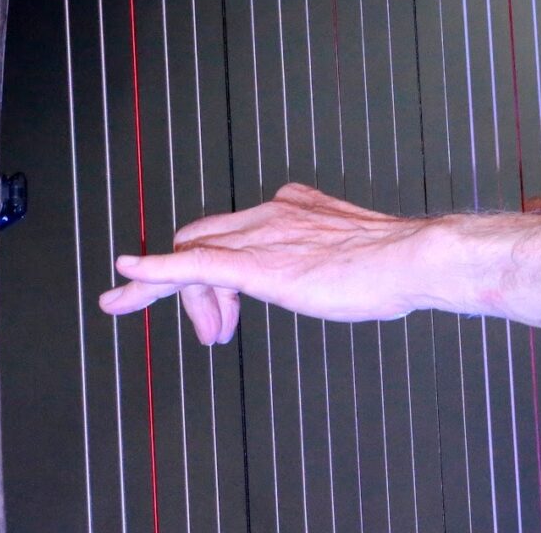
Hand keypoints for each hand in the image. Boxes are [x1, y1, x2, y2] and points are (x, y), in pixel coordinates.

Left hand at [98, 183, 428, 345]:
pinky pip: (193, 264)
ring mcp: (263, 235)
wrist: (413, 260)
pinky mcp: (258, 265)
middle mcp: (271, 212)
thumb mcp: (350, 258)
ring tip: (210, 335)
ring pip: (193, 255)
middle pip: (203, 240)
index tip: (227, 313)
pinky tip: (127, 273)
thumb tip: (328, 274)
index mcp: (294, 206)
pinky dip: (155, 270)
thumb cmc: (396, 266)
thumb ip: (325, 258)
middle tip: (213, 332)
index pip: (233, 232)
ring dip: (182, 298)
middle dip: (193, 289)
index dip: (221, 275)